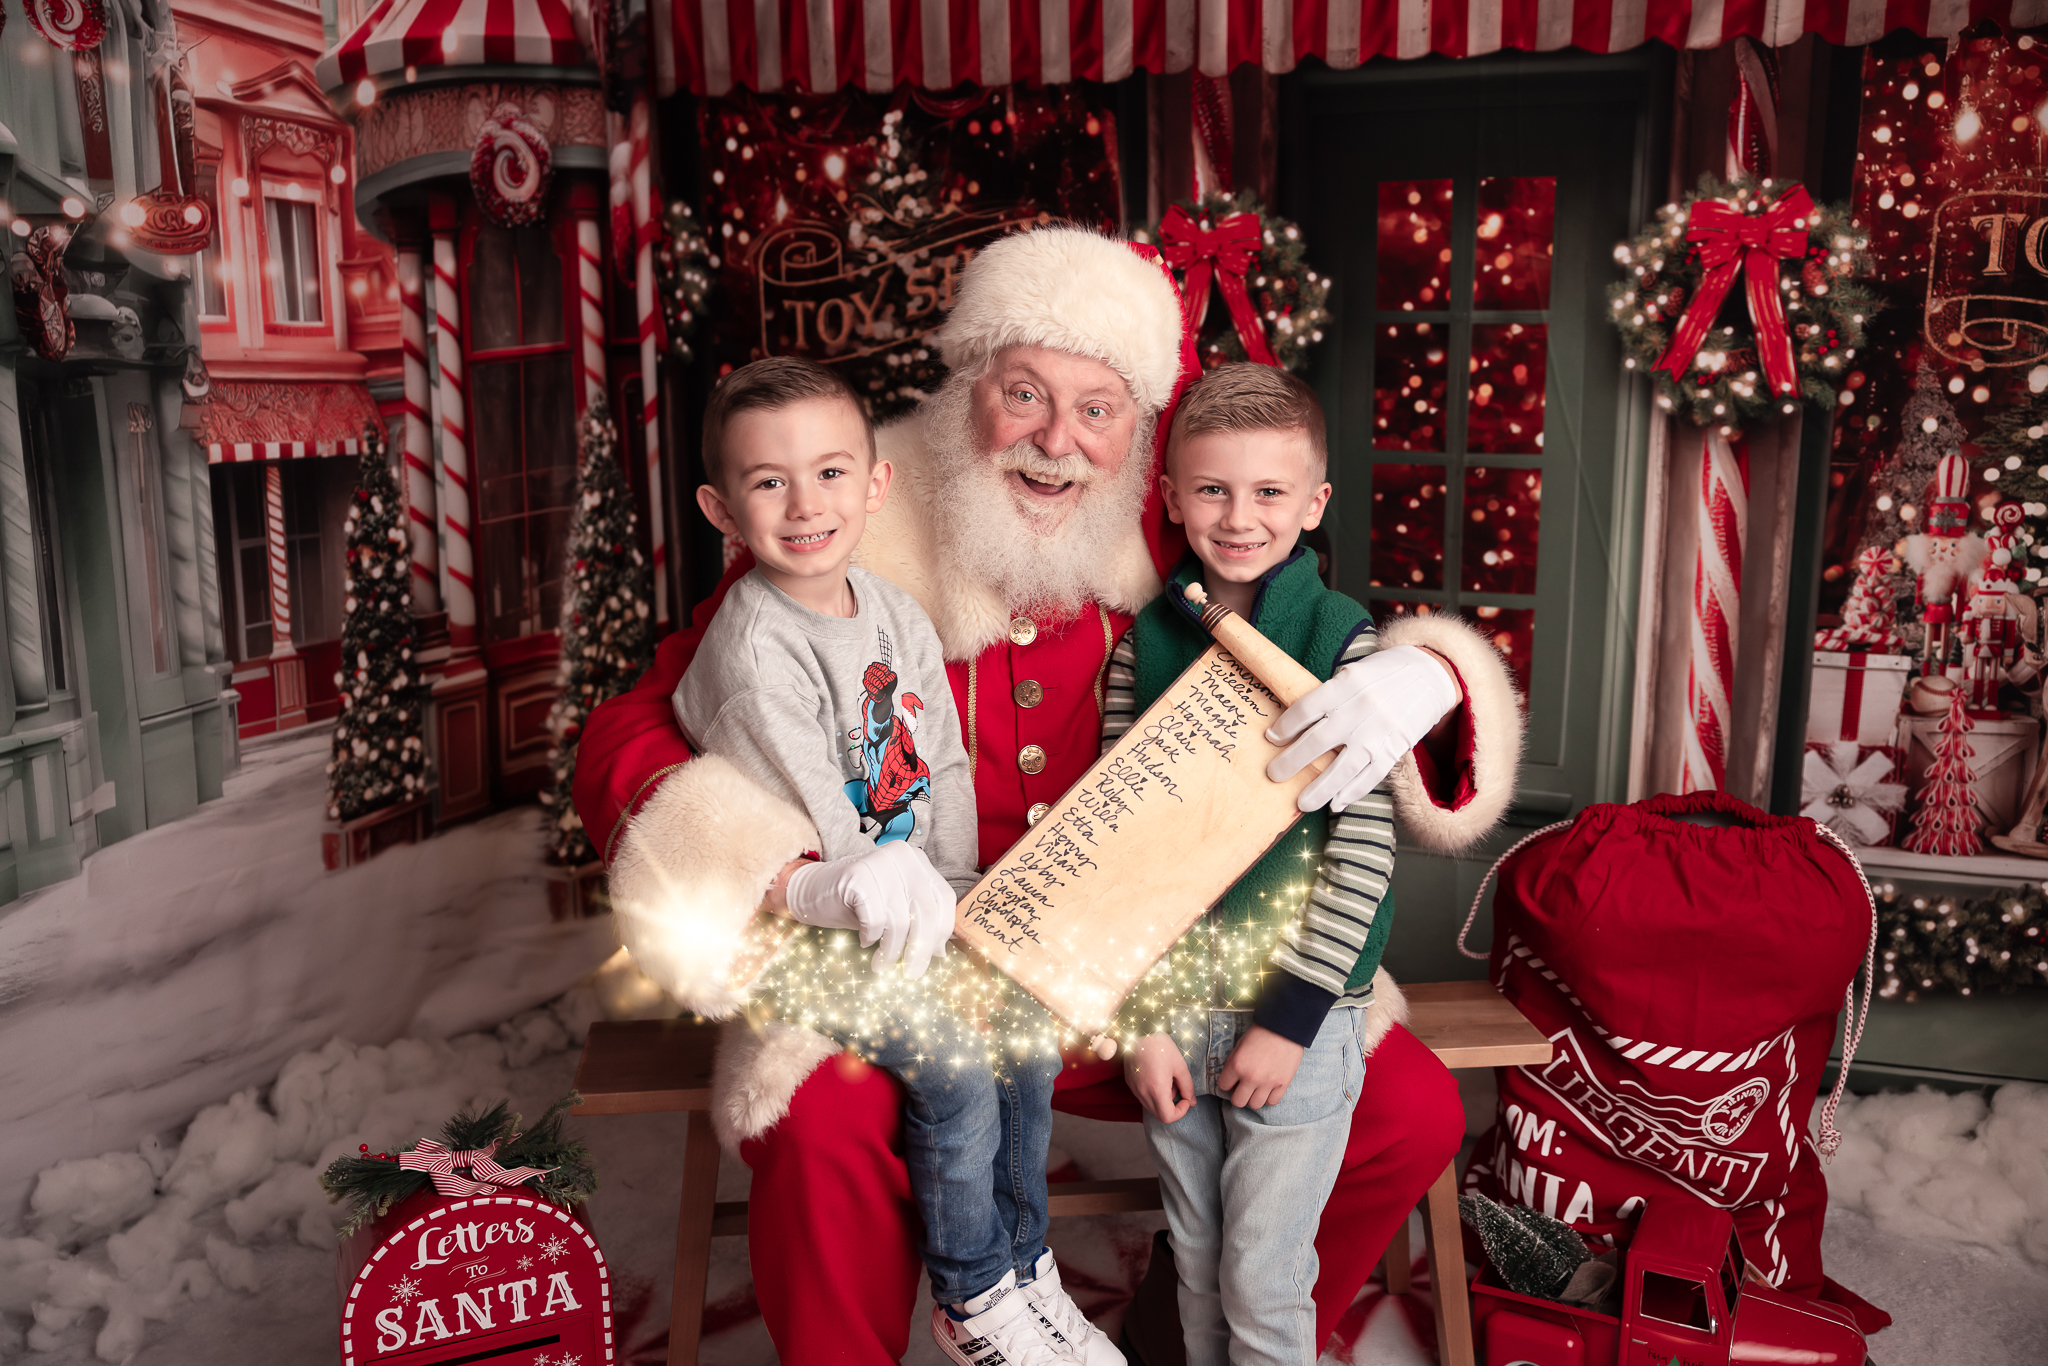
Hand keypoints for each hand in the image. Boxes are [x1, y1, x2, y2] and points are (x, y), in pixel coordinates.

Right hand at [782, 842, 956, 977]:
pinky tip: (864, 939)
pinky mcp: (857, 875)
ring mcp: (879, 863)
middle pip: (925, 912)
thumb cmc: (857, 903)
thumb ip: (918, 920)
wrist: (811, 891)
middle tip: (912, 973)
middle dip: (920, 949)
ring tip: (881, 964)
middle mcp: (902, 856)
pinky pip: (875, 920)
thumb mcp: (895, 908)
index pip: (943, 898)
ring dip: (891, 951)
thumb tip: (940, 953)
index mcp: (917, 860)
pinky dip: (870, 937)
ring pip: (900, 921)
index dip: (942, 931)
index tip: (935, 956)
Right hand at [1123, 1034, 1195, 1123]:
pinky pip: (1143, 1097)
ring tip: (1166, 1079)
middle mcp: (1142, 1093)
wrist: (1138, 1029)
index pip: (1168, 1117)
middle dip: (1172, 1106)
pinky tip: (1156, 1076)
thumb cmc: (1159, 1045)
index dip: (1180, 1112)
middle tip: (1177, 1087)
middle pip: (1159, 1114)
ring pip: (1151, 1106)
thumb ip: (1187, 1086)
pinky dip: (1153, 1093)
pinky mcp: (1130, 1083)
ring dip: (1162, 1100)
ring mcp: (1134, 1089)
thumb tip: (1191, 1101)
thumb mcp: (1179, 1065)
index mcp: (1156, 1090)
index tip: (1185, 1098)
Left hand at [1216, 1025, 1304, 1108]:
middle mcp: (1251, 1077)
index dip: (1227, 1083)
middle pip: (1238, 1101)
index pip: (1223, 1086)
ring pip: (1255, 1105)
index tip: (1231, 1080)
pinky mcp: (1282, 1084)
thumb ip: (1233, 1062)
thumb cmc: (1261, 1033)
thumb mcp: (1240, 1044)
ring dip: (1253, 1098)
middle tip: (1242, 1087)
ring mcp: (1268, 1083)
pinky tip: (1268, 1088)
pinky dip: (1269, 1097)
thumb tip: (1230, 1078)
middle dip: (1238, 1095)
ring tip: (1256, 1088)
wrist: (1285, 1028)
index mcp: (1237, 1065)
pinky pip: (1272, 1102)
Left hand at [1266, 645, 1459, 810]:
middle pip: (1318, 741)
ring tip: (1301, 803)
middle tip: (1274, 775)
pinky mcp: (1395, 747)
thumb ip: (1329, 697)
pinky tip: (1335, 803)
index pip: (1306, 709)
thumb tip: (1296, 726)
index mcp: (1346, 684)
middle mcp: (1360, 708)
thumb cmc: (1382, 674)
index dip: (1285, 727)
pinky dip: (1352, 792)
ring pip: (1343, 767)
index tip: (1271, 739)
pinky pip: (1371, 776)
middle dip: (1291, 762)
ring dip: (1319, 789)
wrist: (1429, 675)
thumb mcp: (1353, 674)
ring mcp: (1379, 731)